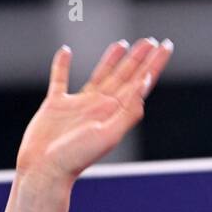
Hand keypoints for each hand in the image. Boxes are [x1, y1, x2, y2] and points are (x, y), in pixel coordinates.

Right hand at [15, 37, 173, 185]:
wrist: (45, 170)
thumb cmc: (76, 157)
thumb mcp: (109, 134)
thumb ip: (128, 111)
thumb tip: (145, 84)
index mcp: (116, 112)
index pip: (140, 82)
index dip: (153, 64)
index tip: (166, 47)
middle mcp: (101, 106)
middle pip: (124, 76)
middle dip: (139, 58)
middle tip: (152, 40)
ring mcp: (78, 105)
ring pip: (100, 75)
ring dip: (111, 59)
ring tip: (123, 43)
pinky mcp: (56, 104)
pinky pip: (60, 79)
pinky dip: (62, 64)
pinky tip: (67, 52)